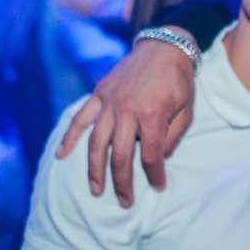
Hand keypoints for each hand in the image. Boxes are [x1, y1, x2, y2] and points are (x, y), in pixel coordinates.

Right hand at [56, 33, 197, 206]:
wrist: (165, 47)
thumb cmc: (179, 82)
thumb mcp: (186, 111)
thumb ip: (172, 138)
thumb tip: (159, 159)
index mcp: (152, 115)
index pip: (150, 156)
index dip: (154, 175)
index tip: (158, 187)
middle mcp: (127, 110)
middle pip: (120, 156)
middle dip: (123, 183)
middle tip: (125, 202)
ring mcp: (109, 102)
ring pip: (97, 143)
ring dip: (95, 170)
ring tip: (96, 190)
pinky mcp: (99, 94)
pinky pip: (81, 118)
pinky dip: (70, 137)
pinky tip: (62, 156)